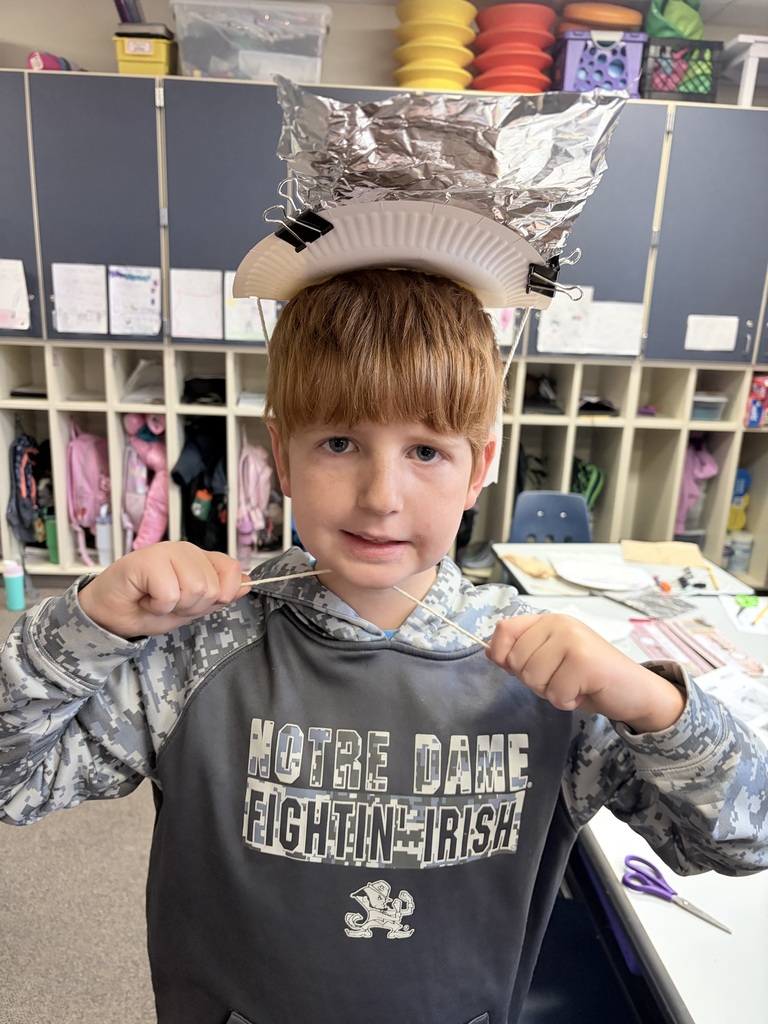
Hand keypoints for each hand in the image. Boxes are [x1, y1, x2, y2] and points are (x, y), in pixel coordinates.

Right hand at [77, 541, 246, 638]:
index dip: (217, 597)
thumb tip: (248, 583)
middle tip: (167, 602)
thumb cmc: (147, 608)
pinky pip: (170, 593)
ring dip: (173, 606)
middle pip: (213, 588)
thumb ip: (219, 596)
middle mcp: (187, 550)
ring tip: (155, 599)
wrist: (111, 617)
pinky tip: (143, 598)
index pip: (232, 571)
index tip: (192, 603)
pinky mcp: (148, 559)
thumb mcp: (191, 609)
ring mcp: (167, 550)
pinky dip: (157, 606)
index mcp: (200, 559)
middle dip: (190, 607)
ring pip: (195, 589)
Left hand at [486, 614, 684, 732]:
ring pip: (533, 678)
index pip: (504, 630)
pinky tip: (585, 691)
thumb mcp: (551, 663)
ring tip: (574, 684)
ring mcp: (572, 639)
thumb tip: (490, 651)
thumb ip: (523, 654)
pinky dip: (567, 701)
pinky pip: (555, 693)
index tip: (517, 669)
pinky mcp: (584, 660)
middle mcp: (560, 624)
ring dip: (552, 693)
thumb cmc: (591, 679)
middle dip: (534, 681)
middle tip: (561, 680)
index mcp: (549, 621)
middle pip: (516, 660)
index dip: (502, 655)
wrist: (636, 691)